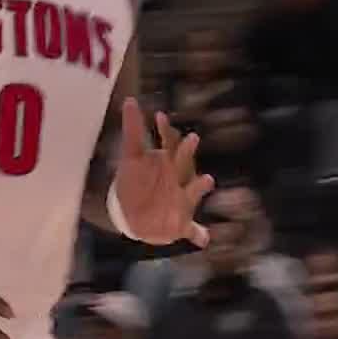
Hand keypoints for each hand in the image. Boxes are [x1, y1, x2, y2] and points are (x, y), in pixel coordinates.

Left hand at [112, 99, 215, 246]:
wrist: (132, 217)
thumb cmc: (137, 184)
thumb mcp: (131, 157)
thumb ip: (133, 130)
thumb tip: (129, 100)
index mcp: (168, 163)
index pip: (170, 144)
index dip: (166, 131)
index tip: (159, 117)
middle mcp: (178, 179)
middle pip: (184, 162)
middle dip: (187, 152)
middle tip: (191, 138)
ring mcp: (181, 201)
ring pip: (192, 192)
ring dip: (199, 187)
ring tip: (207, 180)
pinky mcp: (181, 224)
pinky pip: (192, 230)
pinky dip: (199, 235)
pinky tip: (204, 238)